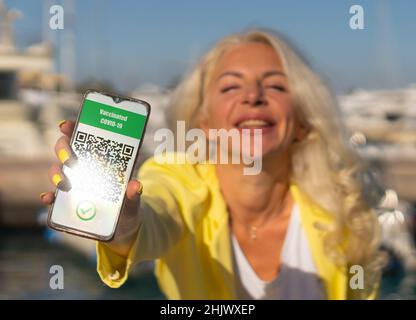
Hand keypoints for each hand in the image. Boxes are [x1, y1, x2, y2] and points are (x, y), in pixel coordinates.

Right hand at [40, 120, 141, 255]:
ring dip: (57, 174)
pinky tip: (48, 199)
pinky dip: (49, 197)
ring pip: (57, 171)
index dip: (73, 128)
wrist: (124, 227)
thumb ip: (134, 193)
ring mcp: (74, 184)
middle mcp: (84, 167)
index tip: (67, 126)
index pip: (84, 137)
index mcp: (100, 159)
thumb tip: (136, 186)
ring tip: (65, 183)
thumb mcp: (134, 199)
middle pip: (66, 151)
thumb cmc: (128, 205)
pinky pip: (53, 197)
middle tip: (72, 160)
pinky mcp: (68, 202)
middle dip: (64, 151)